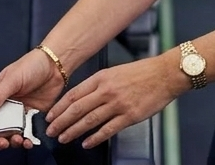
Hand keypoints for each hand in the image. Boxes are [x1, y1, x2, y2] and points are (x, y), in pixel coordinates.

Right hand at [0, 49, 65, 151]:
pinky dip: (27, 140)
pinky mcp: (33, 118)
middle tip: (2, 142)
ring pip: (11, 134)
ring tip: (17, 140)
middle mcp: (5, 107)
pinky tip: (29, 141)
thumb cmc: (31, 65)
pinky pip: (28, 133)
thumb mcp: (12, 78)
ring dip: (12, 141)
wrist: (55, 66)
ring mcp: (19, 114)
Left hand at [45, 54, 183, 148]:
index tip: (50, 116)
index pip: (73, 94)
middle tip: (50, 131)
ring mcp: (118, 104)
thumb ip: (98, 84)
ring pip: (89, 120)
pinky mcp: (130, 116)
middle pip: (77, 109)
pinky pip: (108, 129)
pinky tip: (87, 143)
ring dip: (74, 131)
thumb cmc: (142, 72)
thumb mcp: (115, 72)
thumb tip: (81, 98)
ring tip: (63, 138)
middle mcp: (107, 91)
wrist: (165, 74)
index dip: (59, 107)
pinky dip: (95, 138)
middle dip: (61, 122)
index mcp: (101, 78)